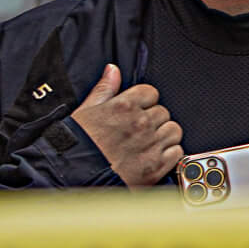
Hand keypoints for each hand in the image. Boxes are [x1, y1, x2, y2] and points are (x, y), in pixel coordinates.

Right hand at [71, 64, 181, 188]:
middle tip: (138, 131)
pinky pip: (177, 151)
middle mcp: (141, 123)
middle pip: (163, 112)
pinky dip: (169, 154)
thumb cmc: (75, 146)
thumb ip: (104, 89)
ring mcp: (150, 145)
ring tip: (147, 143)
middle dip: (152, 120)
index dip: (144, 102)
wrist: (71, 178)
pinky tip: (153, 156)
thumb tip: (113, 70)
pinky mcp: (156, 166)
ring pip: (174, 130)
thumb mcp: (85, 111)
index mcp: (125, 106)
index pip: (151, 93)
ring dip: (164, 135)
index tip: (136, 111)